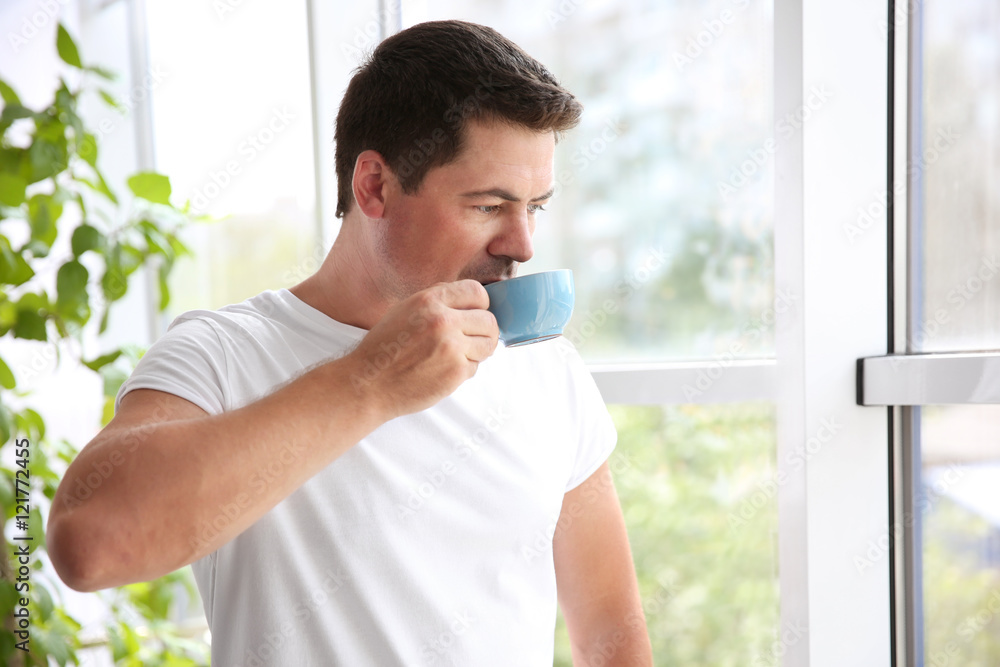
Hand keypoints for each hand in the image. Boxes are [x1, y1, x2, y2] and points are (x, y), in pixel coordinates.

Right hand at [343, 280, 498, 418]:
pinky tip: (443, 370)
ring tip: (458, 355)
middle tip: (472, 339)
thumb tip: (469, 299)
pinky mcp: (455, 372)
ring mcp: (451, 347)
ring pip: (488, 344)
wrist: (368, 383)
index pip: (477, 292)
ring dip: (478, 351)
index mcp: (429, 300)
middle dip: (484, 330)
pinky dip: (464, 370)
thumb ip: (437, 300)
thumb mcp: (405, 309)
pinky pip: (475, 367)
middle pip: (489, 320)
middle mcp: (442, 320)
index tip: (474, 314)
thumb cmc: (384, 348)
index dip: (480, 304)